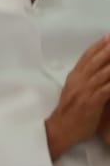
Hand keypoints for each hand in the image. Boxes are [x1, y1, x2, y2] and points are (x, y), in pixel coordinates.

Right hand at [47, 36, 109, 158]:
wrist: (60, 130)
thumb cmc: (69, 113)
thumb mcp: (73, 92)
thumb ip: (83, 81)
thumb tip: (96, 72)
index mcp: (74, 77)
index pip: (86, 57)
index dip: (98, 45)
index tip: (108, 36)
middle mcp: (79, 81)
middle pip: (96, 60)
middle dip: (108, 48)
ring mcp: (85, 90)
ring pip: (104, 72)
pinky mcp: (92, 101)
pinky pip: (107, 88)